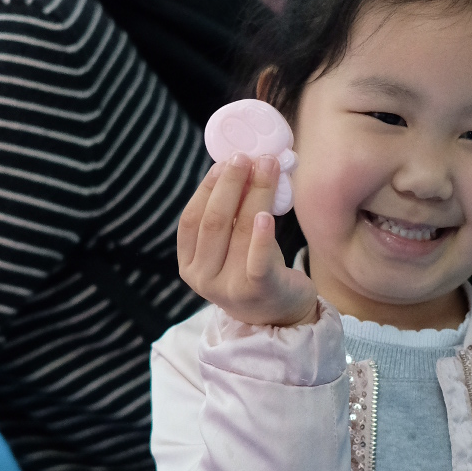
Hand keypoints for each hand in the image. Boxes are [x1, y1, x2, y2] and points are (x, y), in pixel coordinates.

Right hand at [178, 153, 317, 327]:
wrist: (282, 314)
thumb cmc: (255, 268)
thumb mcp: (231, 245)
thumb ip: (229, 215)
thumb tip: (240, 164)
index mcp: (189, 263)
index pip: (191, 220)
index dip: (208, 188)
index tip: (225, 161)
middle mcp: (203, 278)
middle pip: (214, 221)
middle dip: (231, 184)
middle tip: (248, 157)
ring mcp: (228, 288)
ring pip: (240, 231)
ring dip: (256, 193)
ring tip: (270, 166)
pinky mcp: (258, 292)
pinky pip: (258, 260)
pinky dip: (261, 236)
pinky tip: (266, 215)